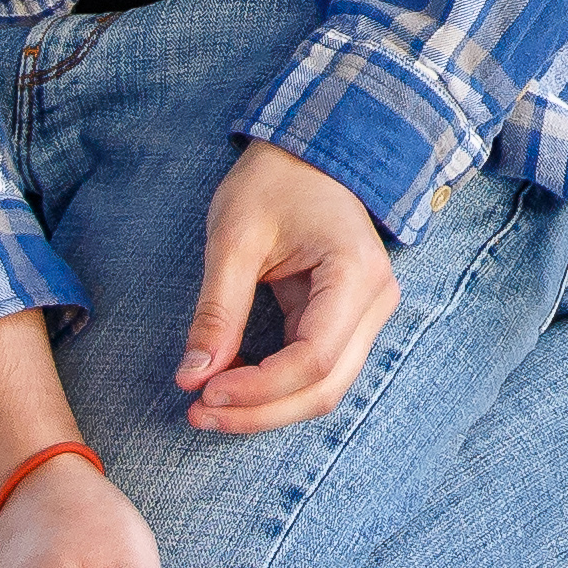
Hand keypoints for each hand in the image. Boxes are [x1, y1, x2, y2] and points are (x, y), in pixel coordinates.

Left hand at [178, 140, 399, 435]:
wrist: (309, 155)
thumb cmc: (273, 184)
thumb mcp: (234, 239)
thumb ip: (217, 310)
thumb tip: (192, 376)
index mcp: (354, 274)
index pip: (315, 357)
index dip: (259, 389)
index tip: (203, 391)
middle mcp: (375, 301)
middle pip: (325, 387)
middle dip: (260, 411)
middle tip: (198, 413)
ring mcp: (367, 314)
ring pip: (325, 389)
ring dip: (268, 408)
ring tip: (208, 405)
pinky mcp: (347, 321)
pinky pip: (317, 372)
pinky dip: (275, 389)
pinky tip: (231, 383)